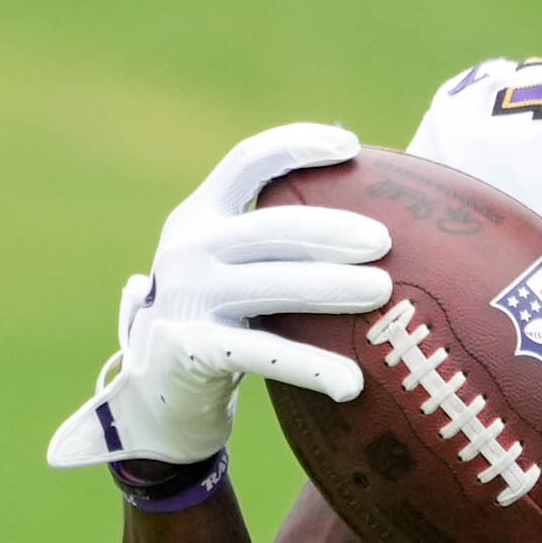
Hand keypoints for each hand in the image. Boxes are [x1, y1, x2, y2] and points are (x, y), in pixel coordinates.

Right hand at [46, 123, 393, 469]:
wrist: (157, 397)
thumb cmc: (220, 322)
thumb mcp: (231, 268)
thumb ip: (276, 240)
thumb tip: (379, 215)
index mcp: (199, 216)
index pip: (248, 162)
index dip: (298, 145)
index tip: (352, 147)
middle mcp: (188, 248)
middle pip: (271, 226)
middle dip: (332, 230)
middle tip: (384, 241)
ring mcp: (187, 299)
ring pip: (273, 285)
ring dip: (332, 287)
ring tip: (383, 292)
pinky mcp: (193, 350)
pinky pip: (265, 353)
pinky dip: (311, 366)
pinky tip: (352, 382)